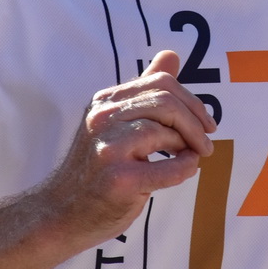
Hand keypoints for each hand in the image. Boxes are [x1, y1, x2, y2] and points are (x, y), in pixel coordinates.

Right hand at [44, 51, 216, 246]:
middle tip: (206, 144)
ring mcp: (109, 148)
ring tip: (191, 157)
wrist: (61, 213)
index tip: (206, 122)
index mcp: (105, 102)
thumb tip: (171, 55)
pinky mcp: (119, 179)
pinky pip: (170, 168)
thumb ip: (144, 91)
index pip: (160, 83)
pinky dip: (186, 168)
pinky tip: (185, 170)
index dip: (191, 101)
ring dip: (189, 146)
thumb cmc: (95, 170)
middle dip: (196, 123)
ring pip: (165, 132)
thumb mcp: (114, 123)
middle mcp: (103, 119)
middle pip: (166, 103)